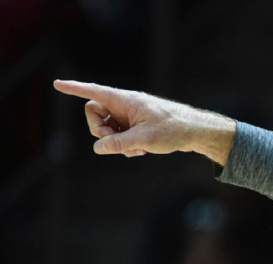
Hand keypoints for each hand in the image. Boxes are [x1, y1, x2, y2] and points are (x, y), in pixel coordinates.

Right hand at [52, 79, 235, 163]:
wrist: (196, 132)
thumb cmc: (173, 130)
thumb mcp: (144, 140)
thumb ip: (119, 144)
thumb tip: (98, 148)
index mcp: (125, 100)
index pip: (94, 92)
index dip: (75, 89)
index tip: (57, 84)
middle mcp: (125, 104)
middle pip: (94, 113)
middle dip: (100, 131)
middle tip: (117, 145)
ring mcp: (129, 114)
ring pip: (107, 127)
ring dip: (116, 142)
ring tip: (136, 151)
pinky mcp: (136, 124)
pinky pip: (119, 134)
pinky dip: (125, 144)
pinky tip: (140, 152)